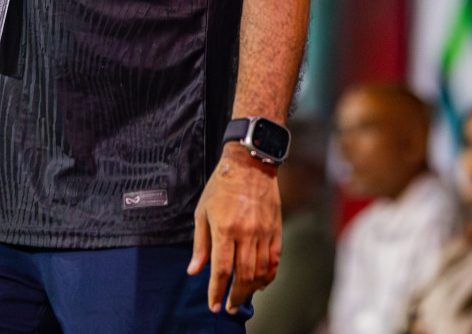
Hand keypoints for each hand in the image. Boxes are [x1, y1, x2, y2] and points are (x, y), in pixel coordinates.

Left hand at [187, 143, 281, 312]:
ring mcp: (264, 232)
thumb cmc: (221, 186)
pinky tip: (261, 284)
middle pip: (243, 275)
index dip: (217, 291)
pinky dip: (268, 276)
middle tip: (230, 308)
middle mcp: (247, 233)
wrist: (250, 164)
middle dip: (235, 296)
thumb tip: (194, 270)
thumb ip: (200, 244)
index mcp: (225, 229)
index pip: (222, 269)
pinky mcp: (276, 229)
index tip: (214, 304)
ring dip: (251, 289)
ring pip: (261, 271)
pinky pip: (275, 260)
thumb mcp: (202, 211)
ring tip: (242, 297)